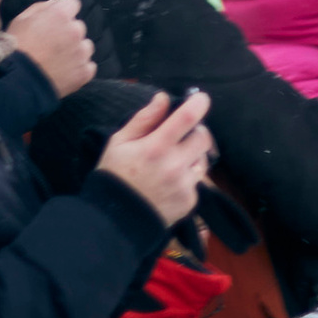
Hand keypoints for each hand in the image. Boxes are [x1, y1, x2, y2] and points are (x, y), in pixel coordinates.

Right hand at [4, 0, 94, 96]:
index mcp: (60, 14)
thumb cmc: (17, 47)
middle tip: (52, 44)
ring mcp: (82, 52)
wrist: (19, 81)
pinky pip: (88, 66)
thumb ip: (40, 7)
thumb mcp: (21, 20)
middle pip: (78, 26)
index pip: (73, 3)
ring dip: (76, 50)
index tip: (55, 20)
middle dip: (68, 32)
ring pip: (85, 46)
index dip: (63, 11)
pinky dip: (79, 68)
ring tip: (59, 60)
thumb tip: (56, 2)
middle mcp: (76, 30)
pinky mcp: (85, 72)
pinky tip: (65, 72)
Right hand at [98, 87, 212, 226]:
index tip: (200, 98)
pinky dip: (187, 178)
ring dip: (193, 155)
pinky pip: (197, 182)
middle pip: (203, 138)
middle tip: (183, 134)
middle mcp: (175, 165)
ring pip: (203, 160)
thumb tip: (163, 98)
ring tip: (173, 161)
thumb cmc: (114, 175)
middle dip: (196, 131)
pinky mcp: (190, 201)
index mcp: (156, 147)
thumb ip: (144, 119)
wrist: (115, 220)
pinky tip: (170, 182)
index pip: (187, 118)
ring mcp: (185, 185)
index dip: (198, 103)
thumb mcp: (119, 142)